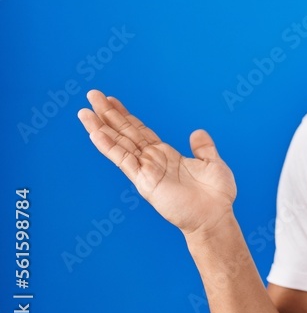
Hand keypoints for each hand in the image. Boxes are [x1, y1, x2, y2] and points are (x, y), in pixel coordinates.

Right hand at [77, 90, 236, 236]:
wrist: (214, 217)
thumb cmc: (215, 195)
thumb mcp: (212, 163)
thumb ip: (203, 147)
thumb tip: (197, 132)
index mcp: (166, 155)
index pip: (140, 130)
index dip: (125, 115)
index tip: (111, 100)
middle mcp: (152, 161)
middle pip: (125, 133)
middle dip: (108, 115)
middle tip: (92, 95)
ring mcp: (146, 171)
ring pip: (119, 145)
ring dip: (101, 128)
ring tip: (84, 113)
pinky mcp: (145, 182)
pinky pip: (124, 162)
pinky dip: (109, 148)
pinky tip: (96, 135)